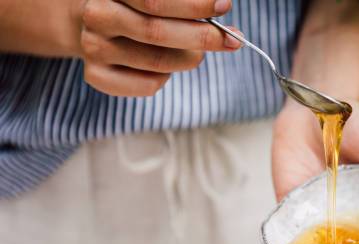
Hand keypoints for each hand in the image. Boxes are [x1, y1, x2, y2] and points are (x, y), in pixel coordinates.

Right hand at [79, 0, 240, 95]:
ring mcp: (93, 48)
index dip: (194, 5)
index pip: (155, 0)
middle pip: (156, 31)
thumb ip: (184, 2)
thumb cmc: (135, 5)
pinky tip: (167, 66)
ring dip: (189, 58)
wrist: (90, 22)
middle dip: (202, 36)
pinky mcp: (96, 76)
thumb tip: (224, 14)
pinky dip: (167, 77)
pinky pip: (148, 85)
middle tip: (232, 39)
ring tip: (196, 50)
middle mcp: (97, 16)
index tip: (224, 6)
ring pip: (159, 62)